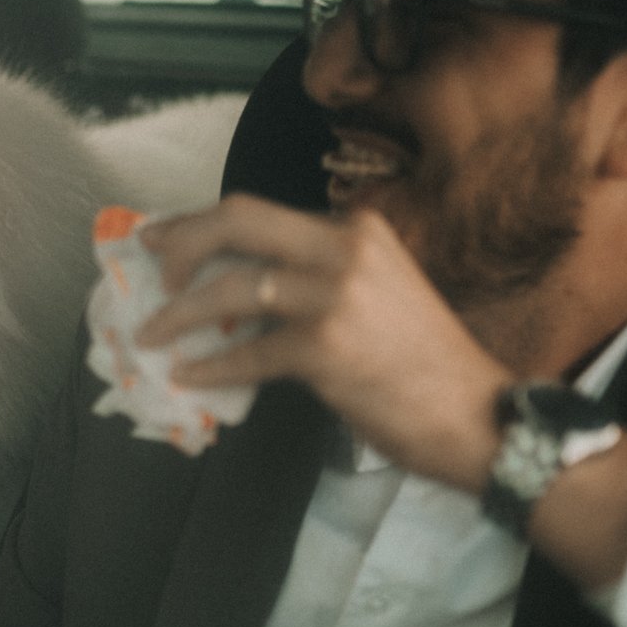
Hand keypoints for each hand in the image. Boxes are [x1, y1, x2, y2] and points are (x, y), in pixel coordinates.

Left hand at [134, 194, 512, 489]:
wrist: (476, 415)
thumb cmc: (422, 361)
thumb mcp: (375, 290)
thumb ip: (314, 275)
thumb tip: (234, 286)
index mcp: (355, 229)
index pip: (258, 212)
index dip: (199, 224)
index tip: (163, 238)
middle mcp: (345, 248)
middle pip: (237, 221)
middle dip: (181, 242)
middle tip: (151, 271)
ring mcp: (335, 296)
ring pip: (231, 290)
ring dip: (179, 315)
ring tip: (151, 334)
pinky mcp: (325, 348)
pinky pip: (247, 354)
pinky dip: (210, 366)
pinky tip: (188, 375)